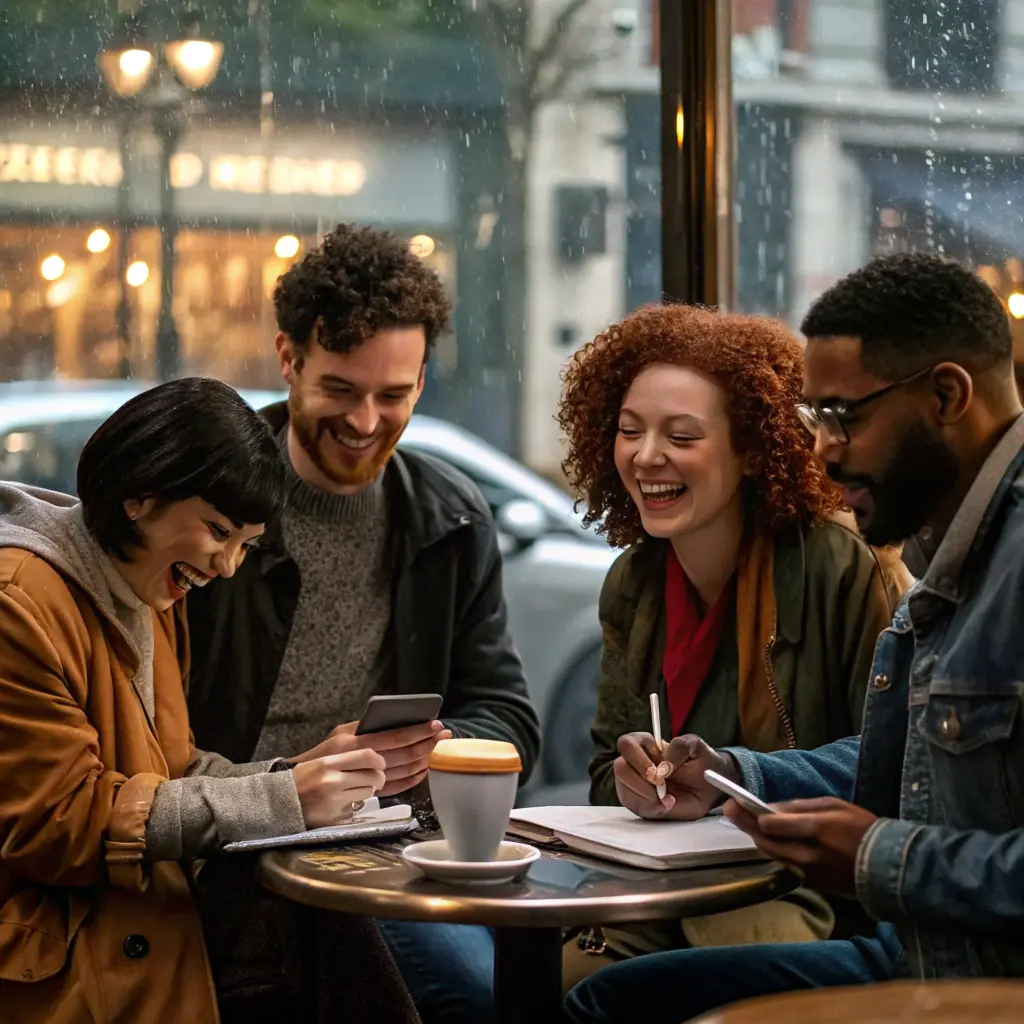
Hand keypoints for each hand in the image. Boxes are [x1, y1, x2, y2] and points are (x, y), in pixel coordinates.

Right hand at [291, 749, 387, 827]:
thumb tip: (375, 757)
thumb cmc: (301, 778)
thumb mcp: (319, 761)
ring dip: (367, 790)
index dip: (379, 760)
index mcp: (328, 763)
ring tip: (356, 788)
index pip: (366, 757)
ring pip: (368, 793)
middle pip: (373, 776)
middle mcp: (332, 782)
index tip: (381, 763)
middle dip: (378, 777)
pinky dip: (354, 805)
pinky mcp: (334, 818)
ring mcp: (334, 802)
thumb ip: (345, 758)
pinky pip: (356, 808)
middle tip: (375, 777)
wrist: (277, 802)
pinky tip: (343, 802)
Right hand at [294, 720, 452, 796]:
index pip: (390, 736)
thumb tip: (396, 726)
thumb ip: (363, 733)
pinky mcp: (347, 805)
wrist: (288, 792)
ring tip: (429, 755)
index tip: (435, 724)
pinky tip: (417, 774)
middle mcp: (347, 763)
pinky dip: (405, 782)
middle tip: (442, 738)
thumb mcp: (336, 739)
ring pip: (392, 776)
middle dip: (424, 746)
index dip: (415, 731)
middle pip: (397, 756)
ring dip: (413, 766)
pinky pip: (385, 792)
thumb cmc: (316, 762)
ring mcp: (347, 787)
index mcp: (346, 741)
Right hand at [613, 732, 737, 820]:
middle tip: (661, 788)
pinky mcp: (639, 802)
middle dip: (640, 782)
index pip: (626, 744)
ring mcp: (634, 784)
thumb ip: (680, 747)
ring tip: (668, 798)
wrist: (710, 786)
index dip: (638, 759)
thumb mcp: (695, 746)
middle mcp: (635, 763)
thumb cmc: (700, 762)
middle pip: (620, 769)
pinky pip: (635, 807)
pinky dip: (653, 809)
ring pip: (624, 791)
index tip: (657, 773)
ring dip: (648, 798)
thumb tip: (664, 765)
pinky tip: (667, 805)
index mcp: (644, 744)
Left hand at [723, 796, 877, 896]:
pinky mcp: (813, 885)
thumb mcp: (835, 806)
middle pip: (767, 842)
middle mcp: (809, 855)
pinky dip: (778, 852)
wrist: (889, 866)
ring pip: (774, 855)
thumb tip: (772, 808)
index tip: (734, 804)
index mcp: (818, 830)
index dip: (751, 815)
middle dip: (746, 826)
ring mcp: (810, 874)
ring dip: (760, 839)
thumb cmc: (862, 828)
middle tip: (730, 811)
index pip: (774, 825)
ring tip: (747, 823)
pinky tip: (774, 841)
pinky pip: (787, 865)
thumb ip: (801, 807)